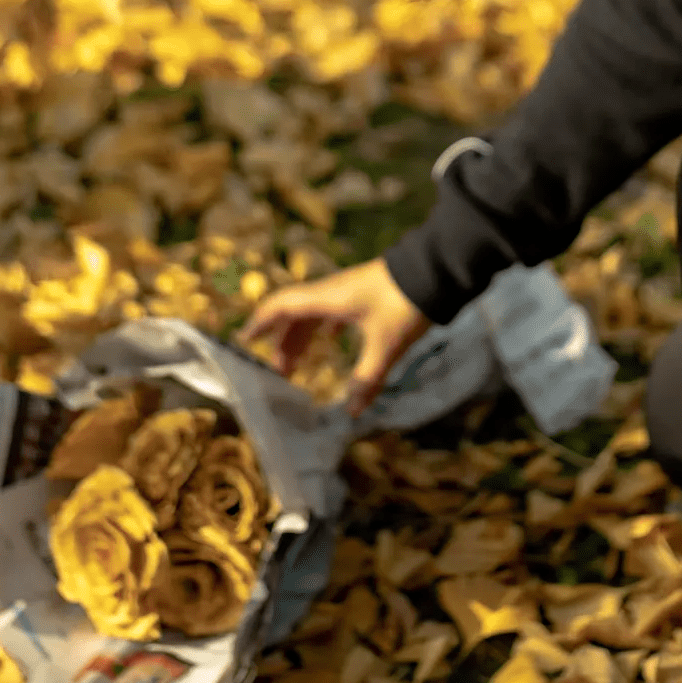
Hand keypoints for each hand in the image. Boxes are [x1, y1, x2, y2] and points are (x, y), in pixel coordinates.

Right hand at [239, 257, 429, 415]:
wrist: (437, 270)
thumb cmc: (405, 305)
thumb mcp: (386, 347)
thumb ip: (367, 379)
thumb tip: (351, 412)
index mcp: (328, 299)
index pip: (283, 306)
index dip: (261, 321)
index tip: (244, 340)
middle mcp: (333, 291)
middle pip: (295, 312)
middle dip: (281, 340)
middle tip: (278, 372)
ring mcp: (349, 289)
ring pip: (314, 311)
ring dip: (302, 336)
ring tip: (298, 365)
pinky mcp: (365, 292)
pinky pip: (333, 310)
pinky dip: (325, 328)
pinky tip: (331, 342)